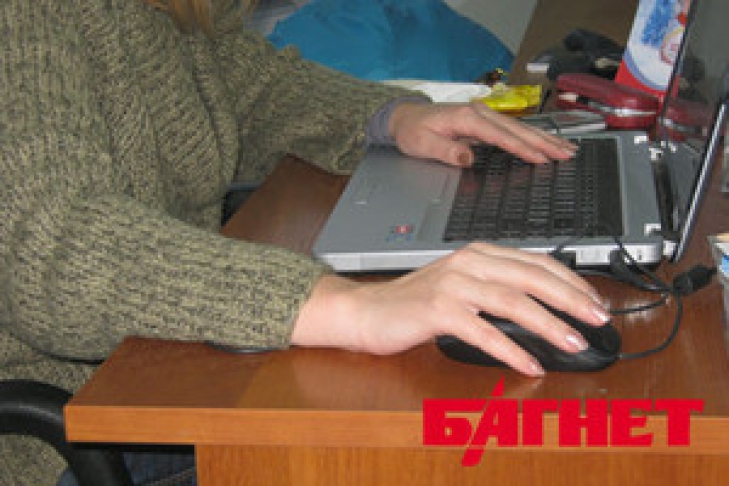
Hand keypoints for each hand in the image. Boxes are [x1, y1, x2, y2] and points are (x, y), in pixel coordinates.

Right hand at [291, 243, 609, 376]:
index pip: (536, 262)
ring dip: (549, 324)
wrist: (367, 310)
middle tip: (598, 318)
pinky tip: (529, 364)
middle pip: (531, 277)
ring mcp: (452, 285)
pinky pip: (483, 331)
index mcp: (478, 254)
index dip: (570, 281)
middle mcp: (468, 263)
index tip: (594, 301)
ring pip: (512, 301)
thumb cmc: (414, 302)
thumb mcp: (460, 284)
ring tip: (573, 341)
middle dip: (571, 298)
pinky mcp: (438, 310)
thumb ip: (496, 286)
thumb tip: (544, 306)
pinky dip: (511, 349)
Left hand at [388, 101, 577, 165]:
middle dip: (544, 143)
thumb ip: (446, 151)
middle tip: (567, 154)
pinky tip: (546, 142)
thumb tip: (469, 157)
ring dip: (544, 138)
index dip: (522, 149)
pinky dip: (533, 136)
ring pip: (521, 127)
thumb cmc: (413, 131)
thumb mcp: (423, 144)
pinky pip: (514, 129)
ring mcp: (484, 114)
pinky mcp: (485, 120)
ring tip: (567, 149)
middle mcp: (479, 113)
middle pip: (518, 129)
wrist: (404, 117)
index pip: (501, 136)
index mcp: (467, 118)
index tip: (540, 159)